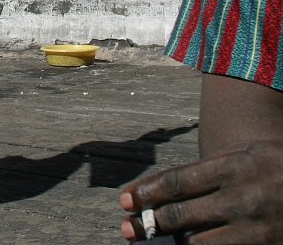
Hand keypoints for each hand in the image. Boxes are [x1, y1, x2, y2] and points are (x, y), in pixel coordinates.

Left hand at [120, 140, 282, 242]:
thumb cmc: (269, 169)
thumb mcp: (242, 156)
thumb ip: (203, 173)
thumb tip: (153, 193)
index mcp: (234, 167)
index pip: (177, 182)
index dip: (146, 193)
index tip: (124, 201)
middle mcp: (245, 198)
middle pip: (182, 215)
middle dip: (149, 223)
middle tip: (127, 228)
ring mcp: (258, 229)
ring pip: (198, 243)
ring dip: (173, 243)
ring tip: (152, 240)